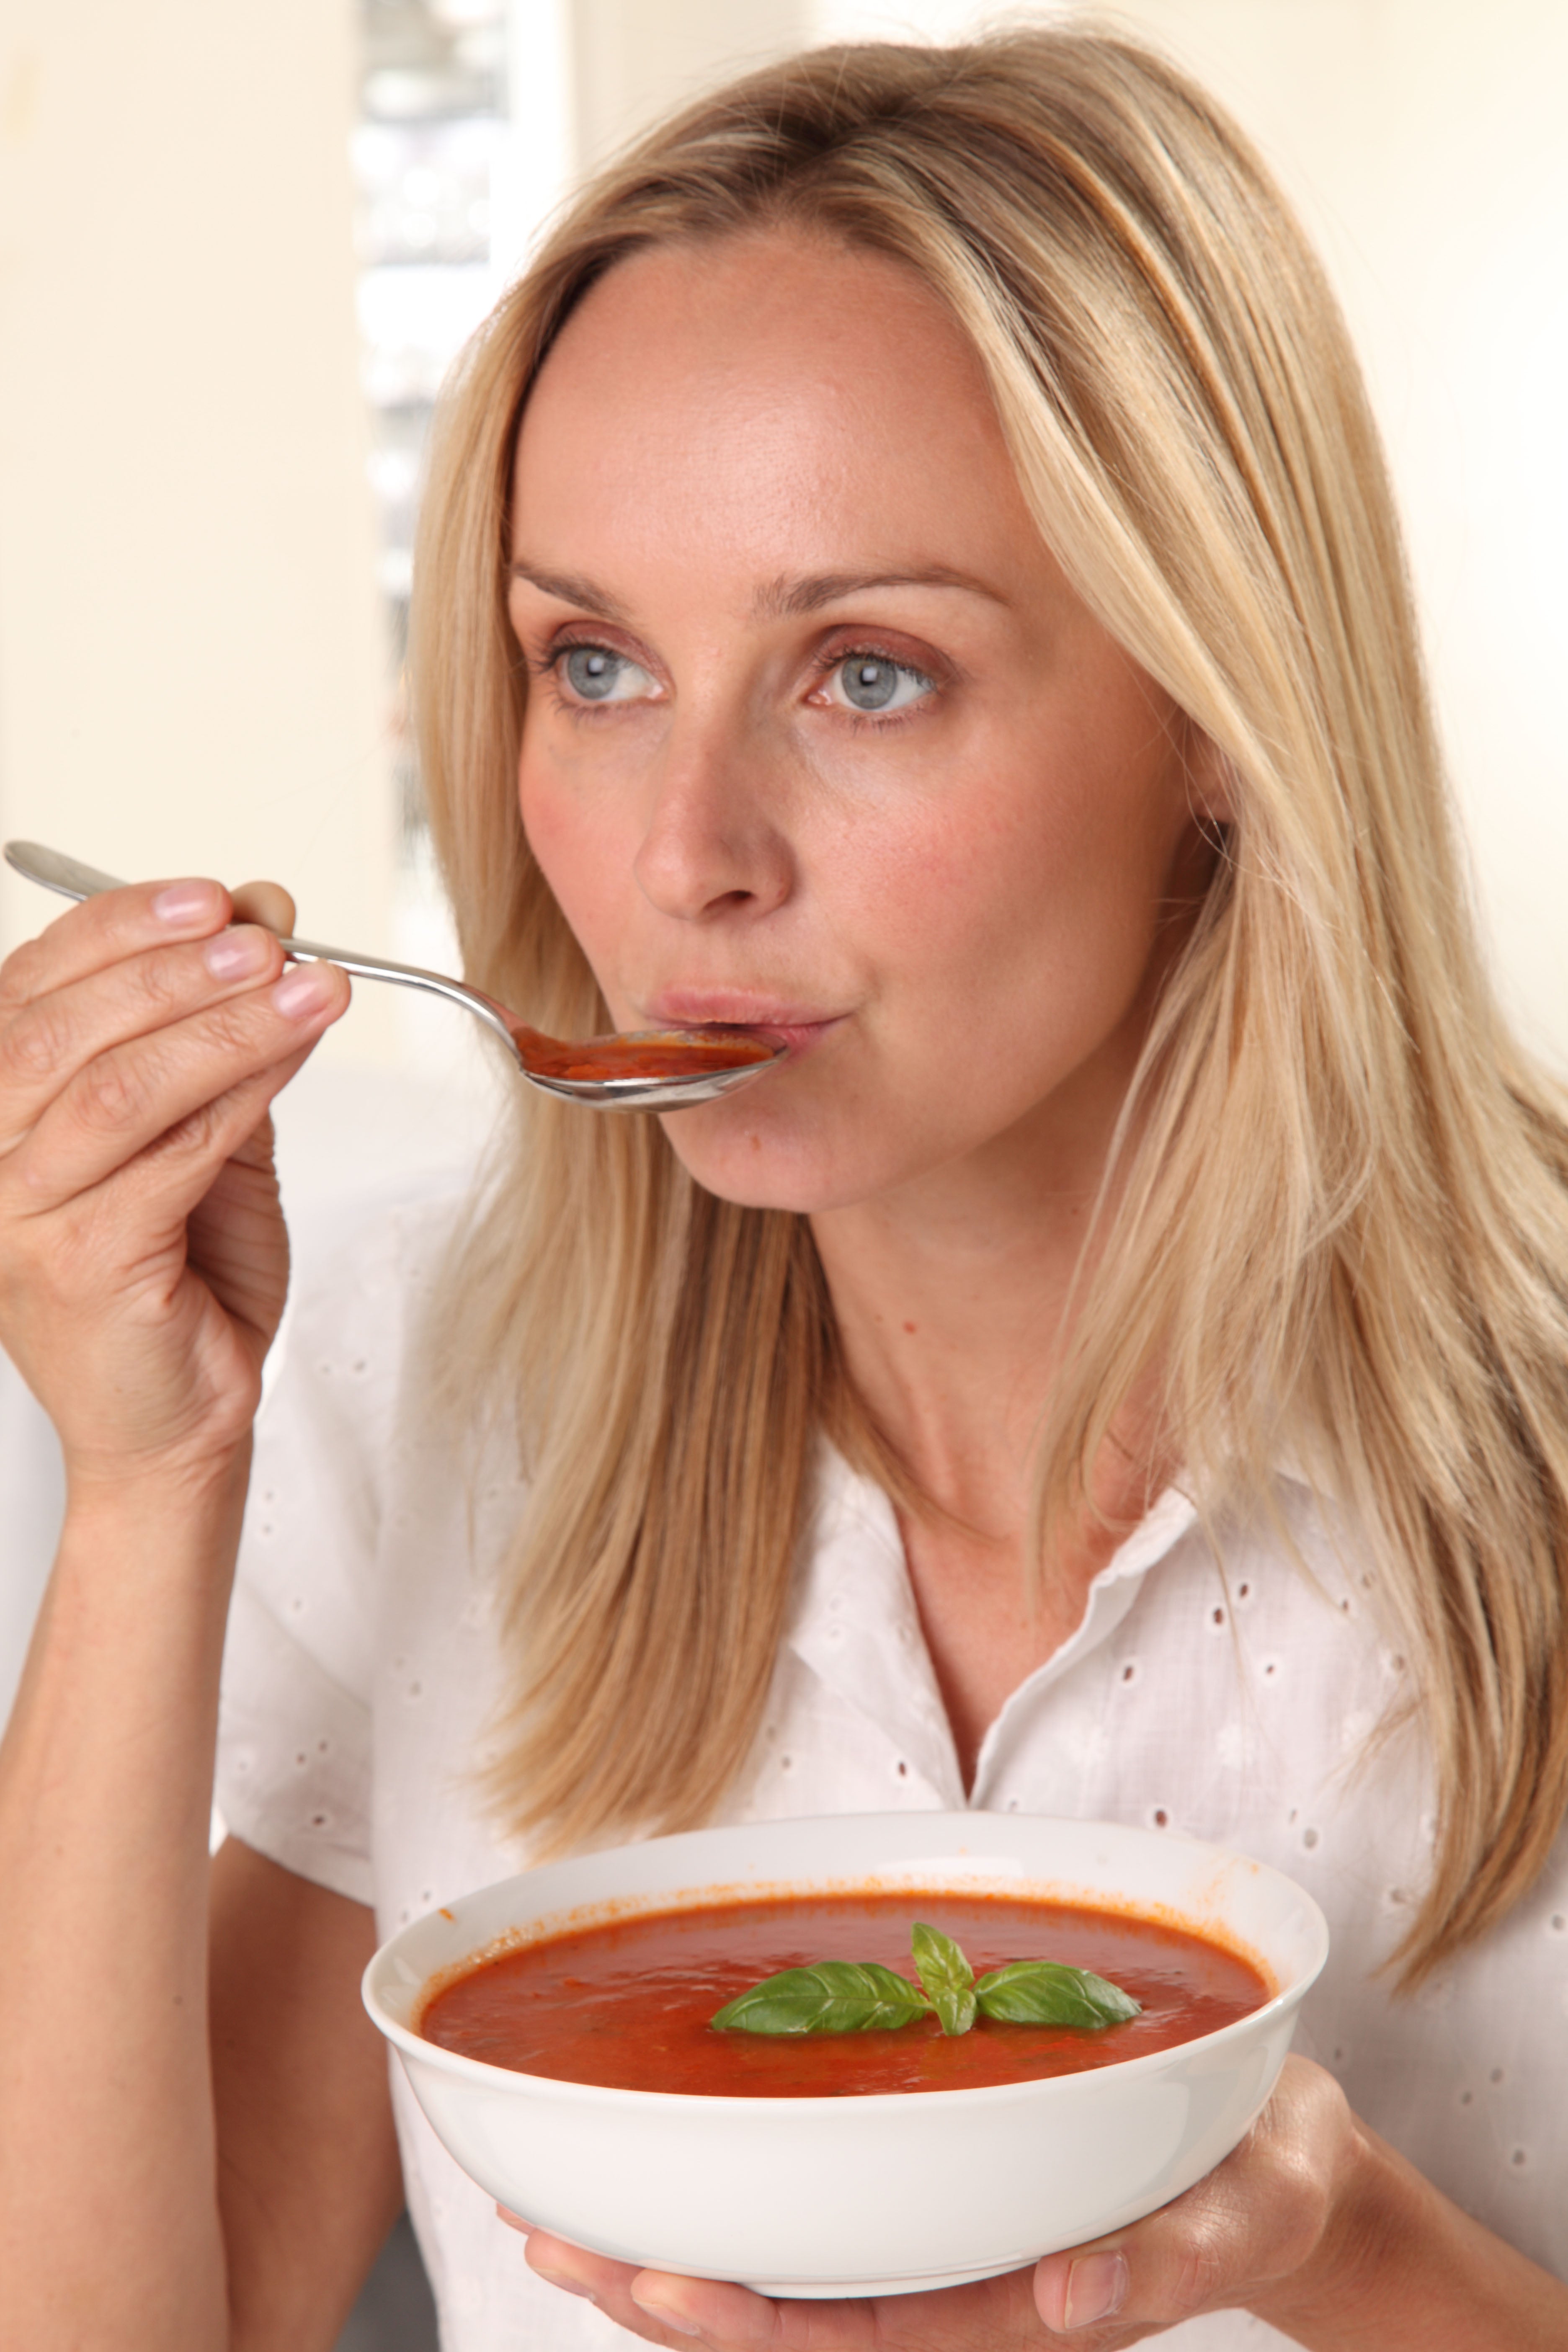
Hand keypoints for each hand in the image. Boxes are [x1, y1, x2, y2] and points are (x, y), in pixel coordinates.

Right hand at [0, 872, 348, 1486]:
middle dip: (177, 968)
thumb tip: (266, 918)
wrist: (181, 1424)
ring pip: (119, 1086)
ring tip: (308, 984)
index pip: (33, 988)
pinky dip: (240, 1093)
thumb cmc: (185, 1282)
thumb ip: (220, 1041)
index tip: (216, 894)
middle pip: (67, 1027)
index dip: (121, 927)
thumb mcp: (206, 1136)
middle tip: (271, 937)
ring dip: (224, 1022)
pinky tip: (294, 1054)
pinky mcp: (77, 1264)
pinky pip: (168, 1155)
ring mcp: (15, 1216)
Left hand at [500, 2057, 1365, 2346]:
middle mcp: (964, 2290)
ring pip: (788, 2278)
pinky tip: (653, 2172)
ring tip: (552, 2219)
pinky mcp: (936, 2202)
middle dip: (669, 2290)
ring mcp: (942, 2252)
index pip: (868, 2334)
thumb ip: (1172, 2261)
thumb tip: (1066, 2302)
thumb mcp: (1245, 2211)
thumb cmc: (1260, 2175)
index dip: (757, 2320)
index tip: (660, 2280)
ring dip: (671, 2253)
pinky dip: (731, 2201)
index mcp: (1022, 2305)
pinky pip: (819, 2222)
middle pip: (795, 2318)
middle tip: (550, 2241)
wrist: (1275, 2158)